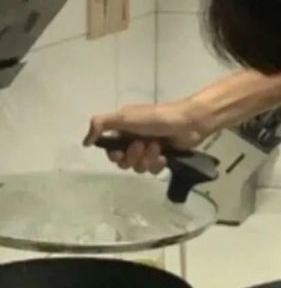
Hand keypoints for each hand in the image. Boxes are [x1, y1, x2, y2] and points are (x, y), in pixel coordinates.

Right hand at [83, 99, 209, 173]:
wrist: (188, 123)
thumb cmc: (155, 118)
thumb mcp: (125, 117)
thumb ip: (101, 125)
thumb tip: (85, 143)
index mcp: (123, 130)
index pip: (110, 151)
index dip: (114, 155)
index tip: (120, 153)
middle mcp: (134, 139)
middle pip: (124, 162)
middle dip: (133, 157)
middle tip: (142, 146)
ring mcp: (149, 149)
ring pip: (139, 167)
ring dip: (147, 159)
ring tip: (157, 147)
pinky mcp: (163, 157)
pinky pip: (153, 170)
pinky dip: (157, 164)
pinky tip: (164, 156)